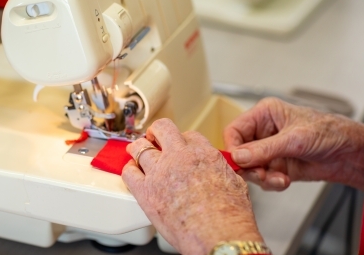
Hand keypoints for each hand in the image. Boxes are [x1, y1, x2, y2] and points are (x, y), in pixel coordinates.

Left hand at [122, 119, 262, 254]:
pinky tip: (132, 171)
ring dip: (138, 148)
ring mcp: (160, 172)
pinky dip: (129, 170)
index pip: (188, 135)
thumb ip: (220, 170)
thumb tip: (217, 171)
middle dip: (157, 132)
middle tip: (154, 137)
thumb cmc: (230, 216)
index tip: (180, 146)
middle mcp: (179, 157)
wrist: (219, 236)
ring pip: (140, 148)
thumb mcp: (234, 183)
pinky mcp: (146, 192)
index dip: (183, 140)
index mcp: (202, 153)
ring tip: (136, 151)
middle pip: (162, 129)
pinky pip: (128, 173)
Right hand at [224, 98, 363, 190]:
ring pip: (250, 168)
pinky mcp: (277, 166)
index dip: (232, 147)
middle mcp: (263, 132)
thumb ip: (264, 149)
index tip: (236, 163)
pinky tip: (283, 181)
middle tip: (260, 175)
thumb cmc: (329, 132)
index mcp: (264, 115)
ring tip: (278, 179)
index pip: (234, 130)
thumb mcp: (294, 139)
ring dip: (262, 177)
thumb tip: (238, 156)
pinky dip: (270, 183)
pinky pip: (262, 178)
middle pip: (239, 152)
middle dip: (249, 166)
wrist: (351, 154)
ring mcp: (269, 150)